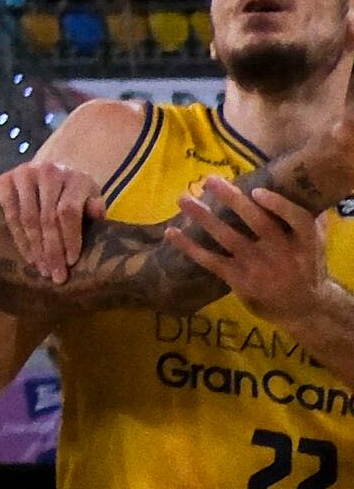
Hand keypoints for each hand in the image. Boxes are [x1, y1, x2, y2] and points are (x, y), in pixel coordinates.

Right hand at [0, 156, 105, 283]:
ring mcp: (23, 173)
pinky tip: (28, 254)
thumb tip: (95, 215)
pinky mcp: (4, 180)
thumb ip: (96, 208)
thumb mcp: (93, 198)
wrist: (52, 171)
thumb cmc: (76, 193)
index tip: (71, 262)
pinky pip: (10, 214)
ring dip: (34, 248)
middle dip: (51, 251)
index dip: (69, 238)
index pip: (68, 211)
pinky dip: (19, 238)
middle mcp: (48, 171)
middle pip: (47, 218)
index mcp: (74, 177)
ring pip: (27, 218)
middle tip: (55, 275)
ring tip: (42, 269)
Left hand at [174, 176, 331, 328]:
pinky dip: (190, 247)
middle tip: (210, 180)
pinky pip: (212, 261)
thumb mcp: (316, 242)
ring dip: (204, 217)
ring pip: (229, 238)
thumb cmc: (307, 265)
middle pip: (258, 224)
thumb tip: (300, 182)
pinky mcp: (239, 280)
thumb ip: (309, 215)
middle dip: (233, 200)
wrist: (303, 309)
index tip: (256, 191)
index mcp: (305, 241)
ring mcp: (259, 267)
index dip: (279, 206)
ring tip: (182, 198)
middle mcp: (282, 253)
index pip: (298, 220)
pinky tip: (172, 232)